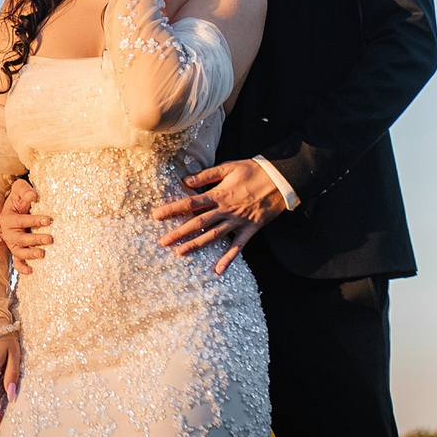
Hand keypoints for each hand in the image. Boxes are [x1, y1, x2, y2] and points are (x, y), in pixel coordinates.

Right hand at [0, 177, 49, 265]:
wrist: (16, 206)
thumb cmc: (19, 198)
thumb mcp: (20, 189)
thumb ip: (25, 190)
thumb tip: (33, 197)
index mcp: (7, 218)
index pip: (21, 220)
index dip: (34, 221)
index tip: (48, 220)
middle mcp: (8, 232)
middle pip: (20, 239)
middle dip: (35, 239)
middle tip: (50, 239)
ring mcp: (12, 243)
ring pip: (18, 252)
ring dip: (30, 254)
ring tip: (42, 254)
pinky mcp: (16, 250)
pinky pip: (16, 262)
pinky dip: (21, 267)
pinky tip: (30, 271)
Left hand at [151, 159, 288, 273]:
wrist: (280, 180)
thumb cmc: (253, 170)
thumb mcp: (228, 167)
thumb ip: (206, 175)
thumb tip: (185, 180)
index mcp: (219, 194)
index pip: (191, 203)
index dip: (173, 209)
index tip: (156, 216)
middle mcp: (226, 210)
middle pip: (198, 223)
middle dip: (179, 232)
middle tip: (162, 242)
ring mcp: (238, 221)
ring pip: (213, 236)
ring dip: (196, 245)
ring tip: (179, 253)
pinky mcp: (251, 229)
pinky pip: (238, 247)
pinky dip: (228, 258)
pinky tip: (218, 270)